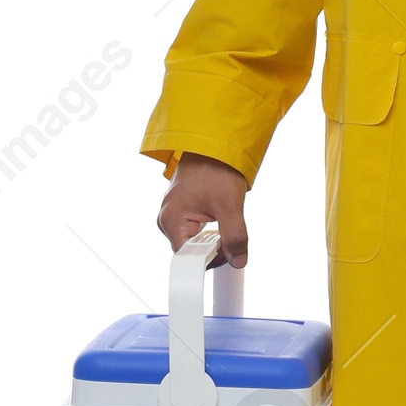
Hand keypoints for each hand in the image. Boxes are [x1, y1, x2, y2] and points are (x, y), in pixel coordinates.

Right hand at [158, 152, 248, 268]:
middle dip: (214, 248)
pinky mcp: (181, 211)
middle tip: (229, 231)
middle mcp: (167, 220)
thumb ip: (234, 236)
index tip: (228, 255)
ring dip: (213, 239)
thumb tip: (238, 261)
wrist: (213, 144)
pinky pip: (195, 232)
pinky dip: (210, 231)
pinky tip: (218, 217)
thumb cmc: (215, 167)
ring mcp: (173, 215)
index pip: (188, 258)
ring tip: (223, 218)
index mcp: (171, 221)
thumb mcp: (229, 205)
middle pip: (191, 251)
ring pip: (195, 242)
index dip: (210, 260)